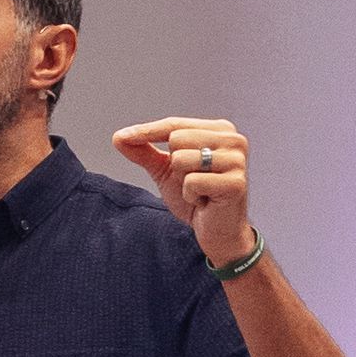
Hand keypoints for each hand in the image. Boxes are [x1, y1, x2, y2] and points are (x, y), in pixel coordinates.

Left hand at [112, 117, 256, 266]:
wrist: (217, 232)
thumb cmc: (196, 198)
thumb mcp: (166, 171)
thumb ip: (145, 152)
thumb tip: (118, 137)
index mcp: (219, 130)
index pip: (174, 125)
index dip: (146, 131)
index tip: (121, 137)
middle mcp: (233, 139)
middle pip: (176, 139)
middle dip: (175, 166)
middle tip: (192, 182)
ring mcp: (237, 160)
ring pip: (182, 159)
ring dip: (183, 182)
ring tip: (200, 191)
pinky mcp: (236, 183)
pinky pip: (192, 182)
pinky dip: (191, 196)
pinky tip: (205, 201)